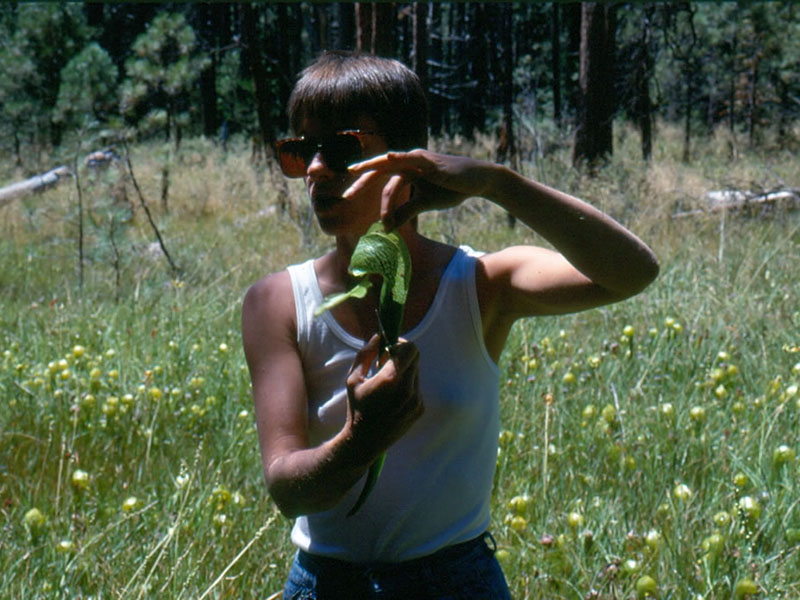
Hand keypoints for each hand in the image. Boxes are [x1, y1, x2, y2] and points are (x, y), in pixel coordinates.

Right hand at [345, 334, 422, 451]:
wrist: (365, 442)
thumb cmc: (356, 407)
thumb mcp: (353, 379)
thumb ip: (366, 354)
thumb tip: (378, 335)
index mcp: (391, 379)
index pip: (409, 348)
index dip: (399, 343)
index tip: (387, 348)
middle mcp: (408, 389)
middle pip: (415, 357)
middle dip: (402, 355)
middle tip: (386, 362)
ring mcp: (416, 400)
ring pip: (416, 371)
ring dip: (404, 370)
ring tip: (387, 383)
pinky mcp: (420, 408)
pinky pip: (417, 387)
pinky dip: (407, 385)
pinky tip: (392, 398)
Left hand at [346, 150, 494, 229]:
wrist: (476, 181)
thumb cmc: (451, 189)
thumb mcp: (424, 204)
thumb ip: (406, 212)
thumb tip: (389, 227)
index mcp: (405, 170)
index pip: (380, 180)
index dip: (365, 191)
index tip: (350, 203)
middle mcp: (407, 161)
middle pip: (378, 171)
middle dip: (361, 183)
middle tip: (346, 197)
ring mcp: (417, 158)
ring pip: (388, 167)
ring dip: (372, 180)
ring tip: (356, 190)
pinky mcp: (429, 160)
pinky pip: (410, 159)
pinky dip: (398, 159)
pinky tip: (387, 158)